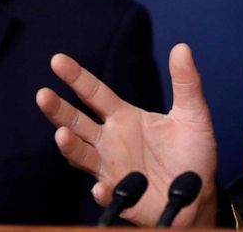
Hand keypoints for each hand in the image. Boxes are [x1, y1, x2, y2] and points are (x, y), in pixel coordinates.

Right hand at [36, 43, 218, 226]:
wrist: (198, 192)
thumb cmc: (192, 151)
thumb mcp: (193, 113)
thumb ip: (186, 83)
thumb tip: (182, 47)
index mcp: (125, 118)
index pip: (95, 94)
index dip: (77, 77)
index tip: (57, 60)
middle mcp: (111, 141)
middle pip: (77, 122)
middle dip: (59, 110)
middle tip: (43, 95)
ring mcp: (112, 168)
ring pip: (82, 156)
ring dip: (70, 147)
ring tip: (62, 135)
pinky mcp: (122, 196)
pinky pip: (107, 194)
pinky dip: (102, 191)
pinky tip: (101, 186)